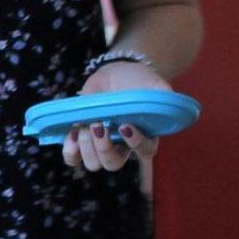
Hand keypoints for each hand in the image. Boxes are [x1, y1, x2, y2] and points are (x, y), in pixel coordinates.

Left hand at [61, 59, 166, 174]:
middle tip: (99, 125)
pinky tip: (73, 133)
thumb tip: (168, 103)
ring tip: (85, 124)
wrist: (113, 73)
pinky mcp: (82, 141)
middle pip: (112, 164)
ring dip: (86, 146)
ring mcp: (100, 146)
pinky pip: (73, 159)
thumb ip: (163, 97)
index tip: (125, 125)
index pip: (145, 152)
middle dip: (103, 148)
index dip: (135, 144)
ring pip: (92, 164)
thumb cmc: (136, 82)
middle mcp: (122, 147)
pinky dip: (70, 150)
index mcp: (144, 137)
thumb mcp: (153, 86)